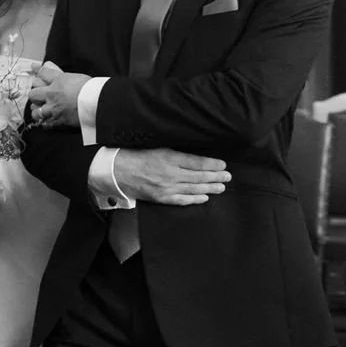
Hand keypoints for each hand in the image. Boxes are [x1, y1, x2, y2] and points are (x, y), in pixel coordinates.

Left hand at [26, 62, 88, 127]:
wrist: (99, 104)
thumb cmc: (92, 89)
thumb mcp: (77, 77)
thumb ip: (62, 75)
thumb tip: (50, 67)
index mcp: (58, 80)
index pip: (42, 72)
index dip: (38, 70)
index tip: (34, 69)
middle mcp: (52, 94)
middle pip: (32, 93)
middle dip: (35, 94)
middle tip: (40, 94)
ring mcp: (53, 109)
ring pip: (35, 111)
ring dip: (37, 110)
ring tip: (43, 109)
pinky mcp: (57, 121)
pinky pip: (44, 123)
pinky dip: (45, 122)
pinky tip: (48, 119)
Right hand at [113, 148, 230, 206]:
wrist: (117, 171)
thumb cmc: (136, 154)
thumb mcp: (156, 146)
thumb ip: (175, 149)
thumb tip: (194, 152)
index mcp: (169, 158)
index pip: (196, 162)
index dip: (212, 164)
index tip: (223, 164)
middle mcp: (170, 174)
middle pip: (198, 177)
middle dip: (215, 177)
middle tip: (228, 177)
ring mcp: (166, 188)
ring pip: (193, 189)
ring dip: (209, 188)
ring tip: (222, 187)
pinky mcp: (161, 198)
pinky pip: (181, 200)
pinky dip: (194, 200)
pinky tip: (205, 198)